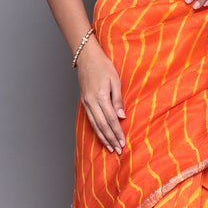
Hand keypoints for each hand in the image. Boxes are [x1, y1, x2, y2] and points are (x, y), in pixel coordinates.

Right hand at [76, 39, 125, 153]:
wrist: (86, 57)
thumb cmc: (103, 66)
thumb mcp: (115, 80)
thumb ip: (117, 99)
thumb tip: (121, 117)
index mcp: (100, 96)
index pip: (111, 119)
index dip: (117, 132)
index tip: (122, 142)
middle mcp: (91, 101)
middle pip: (102, 125)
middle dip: (110, 139)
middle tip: (117, 150)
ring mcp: (86, 102)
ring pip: (94, 125)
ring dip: (103, 138)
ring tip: (109, 148)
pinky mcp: (84, 102)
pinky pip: (90, 120)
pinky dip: (96, 130)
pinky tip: (101, 136)